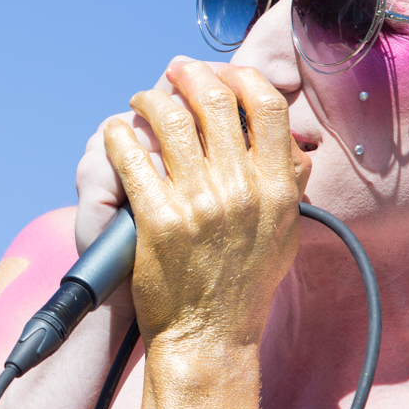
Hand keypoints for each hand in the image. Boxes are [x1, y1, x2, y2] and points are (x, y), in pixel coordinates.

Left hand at [103, 59, 310, 352]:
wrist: (209, 336)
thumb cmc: (244, 284)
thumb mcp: (283, 233)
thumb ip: (288, 185)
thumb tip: (292, 145)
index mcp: (276, 188)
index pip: (266, 106)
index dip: (241, 77)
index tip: (223, 73)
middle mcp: (240, 190)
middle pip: (214, 101)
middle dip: (190, 76)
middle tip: (174, 73)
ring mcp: (198, 203)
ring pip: (169, 121)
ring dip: (150, 99)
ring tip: (142, 100)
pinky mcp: (157, 219)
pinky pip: (133, 157)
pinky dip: (120, 136)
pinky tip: (116, 132)